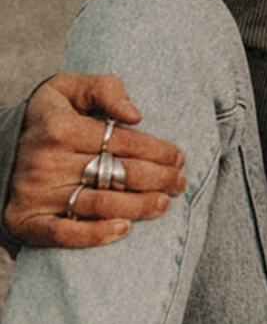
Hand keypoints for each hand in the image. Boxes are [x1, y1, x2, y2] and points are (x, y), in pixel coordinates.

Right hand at [2, 73, 185, 249]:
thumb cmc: (48, 119)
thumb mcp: (68, 89)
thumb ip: (104, 88)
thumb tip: (136, 115)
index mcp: (59, 126)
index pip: (122, 141)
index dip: (158, 150)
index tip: (179, 158)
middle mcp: (46, 161)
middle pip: (118, 172)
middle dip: (158, 178)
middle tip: (180, 183)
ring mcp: (37, 194)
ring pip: (100, 204)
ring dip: (139, 206)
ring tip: (164, 204)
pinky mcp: (29, 222)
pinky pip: (66, 234)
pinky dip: (97, 235)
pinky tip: (124, 229)